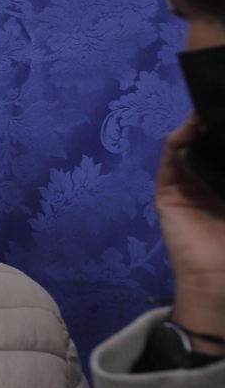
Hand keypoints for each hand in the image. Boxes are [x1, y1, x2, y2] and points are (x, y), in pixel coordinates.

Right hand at [156, 114, 224, 354]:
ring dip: (200, 126)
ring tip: (211, 107)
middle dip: (220, 126)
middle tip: (224, 105)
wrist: (221, 282)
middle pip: (214, 147)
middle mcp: (212, 185)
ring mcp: (188, 187)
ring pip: (192, 148)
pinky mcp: (169, 193)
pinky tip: (192, 125)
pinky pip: (171, 160)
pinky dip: (179, 140)